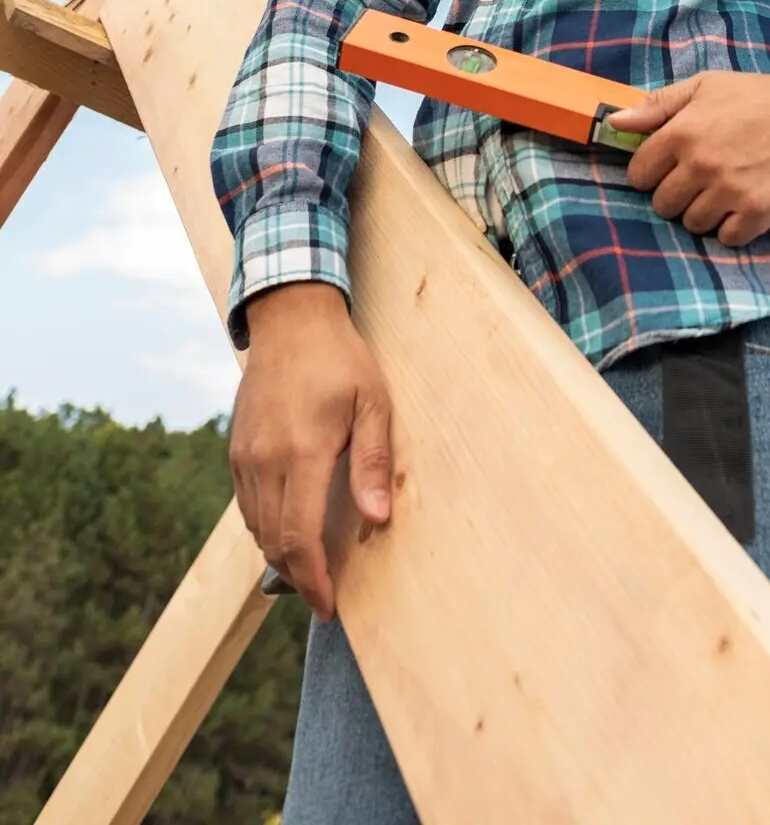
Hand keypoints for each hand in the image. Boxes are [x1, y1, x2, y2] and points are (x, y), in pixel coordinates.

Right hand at [230, 282, 392, 620]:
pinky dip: (266, 528)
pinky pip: (247, 506)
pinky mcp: (237, 450)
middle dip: (299, 577)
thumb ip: (373, 462)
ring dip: (281, 555)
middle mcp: (265, 461)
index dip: (314, 580)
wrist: (290, 319)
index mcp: (303, 452)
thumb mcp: (372, 403)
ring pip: (257, 528)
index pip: (299, 537)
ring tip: (312, 570)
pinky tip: (290, 529)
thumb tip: (376, 520)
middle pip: (274, 542)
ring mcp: (245, 456)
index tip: (330, 606)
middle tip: (326, 597)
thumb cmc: (340, 359)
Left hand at [613, 72, 769, 246]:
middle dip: (677, 194)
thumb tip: (614, 121)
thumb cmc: (758, 96)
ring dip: (705, 212)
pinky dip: (734, 226)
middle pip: (663, 204)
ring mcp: (730, 191)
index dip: (651, 172)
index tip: (669, 166)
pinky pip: (726, 237)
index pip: (639, 174)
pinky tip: (745, 205)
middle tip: (701, 179)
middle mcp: (701, 164)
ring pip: (693, 224)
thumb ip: (657, 106)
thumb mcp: (705, 86)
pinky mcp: (758, 212)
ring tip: (726, 189)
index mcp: (682, 132)